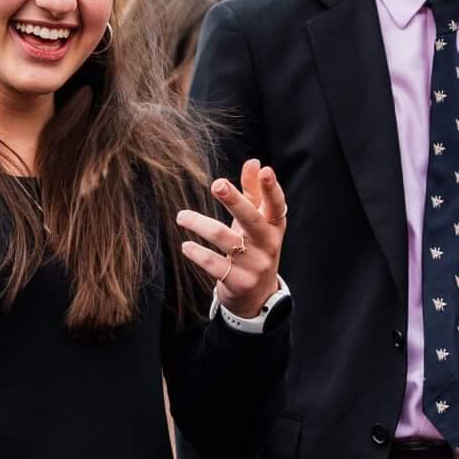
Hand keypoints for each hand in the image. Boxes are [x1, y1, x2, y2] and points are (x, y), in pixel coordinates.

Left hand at [178, 159, 287, 319]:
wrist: (257, 296)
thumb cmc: (254, 247)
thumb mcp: (257, 222)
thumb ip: (253, 192)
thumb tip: (254, 162)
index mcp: (274, 226)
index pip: (276, 204)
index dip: (271, 188)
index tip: (265, 170)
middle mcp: (268, 244)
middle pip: (251, 219)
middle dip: (235, 201)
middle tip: (217, 184)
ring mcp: (255, 265)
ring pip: (225, 239)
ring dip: (200, 224)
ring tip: (181, 216)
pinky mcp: (239, 282)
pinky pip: (214, 265)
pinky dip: (197, 253)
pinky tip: (186, 246)